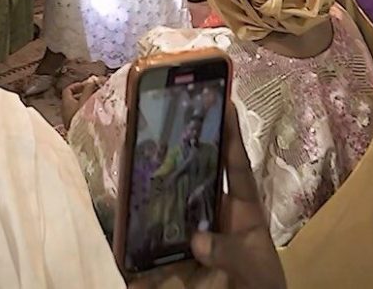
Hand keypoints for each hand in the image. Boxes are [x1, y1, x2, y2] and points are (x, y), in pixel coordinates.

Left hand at [60, 76, 105, 128]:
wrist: (83, 141)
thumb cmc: (83, 119)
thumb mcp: (87, 100)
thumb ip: (89, 88)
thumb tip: (92, 80)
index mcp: (66, 104)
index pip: (68, 90)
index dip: (78, 85)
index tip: (89, 84)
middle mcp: (66, 112)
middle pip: (74, 99)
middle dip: (86, 94)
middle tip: (97, 93)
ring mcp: (71, 122)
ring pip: (79, 108)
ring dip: (89, 104)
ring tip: (100, 103)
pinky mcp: (78, 129)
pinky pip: (83, 117)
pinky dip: (90, 113)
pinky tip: (99, 114)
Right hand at [127, 104, 285, 288]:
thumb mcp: (255, 272)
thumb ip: (231, 252)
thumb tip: (197, 240)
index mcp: (241, 211)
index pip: (235, 167)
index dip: (231, 135)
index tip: (226, 101)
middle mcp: (212, 215)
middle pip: (194, 174)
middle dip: (180, 147)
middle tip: (164, 116)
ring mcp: (188, 234)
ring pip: (166, 198)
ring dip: (151, 181)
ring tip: (134, 153)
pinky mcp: (167, 259)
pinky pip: (144, 239)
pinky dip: (130, 230)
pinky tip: (117, 212)